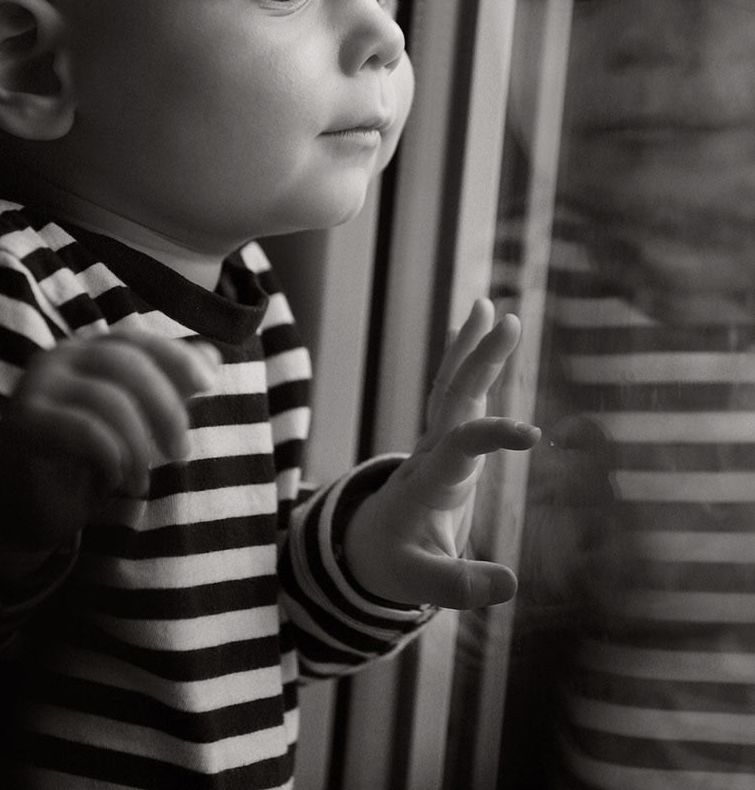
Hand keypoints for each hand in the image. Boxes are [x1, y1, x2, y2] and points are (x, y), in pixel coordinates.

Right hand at [0, 332, 218, 557]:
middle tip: (181, 452)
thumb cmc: (87, 457)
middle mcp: (60, 357)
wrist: (27, 504)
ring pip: (108, 398)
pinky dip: (112, 456)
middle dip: (165, 409)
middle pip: (126, 364)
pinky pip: (83, 429)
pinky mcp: (23, 421)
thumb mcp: (136, 421)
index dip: (177, 357)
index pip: (138, 340)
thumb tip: (213, 357)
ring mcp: (37, 385)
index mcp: (89, 351)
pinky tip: (117, 481)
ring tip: (143, 481)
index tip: (209, 385)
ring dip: (138, 444)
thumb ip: (169, 388)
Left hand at [343, 299, 538, 608]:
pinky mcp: (445, 442)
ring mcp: (436, 442)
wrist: (361, 548)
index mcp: (428, 482)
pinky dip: (466, 361)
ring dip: (470, 347)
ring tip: (488, 305)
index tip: (531, 434)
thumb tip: (509, 585)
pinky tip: (475, 331)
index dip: (492, 435)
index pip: (460, 446)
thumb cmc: (391, 565)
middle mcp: (430, 452)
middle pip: (454, 397)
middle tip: (509, 319)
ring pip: (452, 387)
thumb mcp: (419, 583)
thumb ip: (460, 586)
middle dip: (480, 359)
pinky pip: (455, 394)